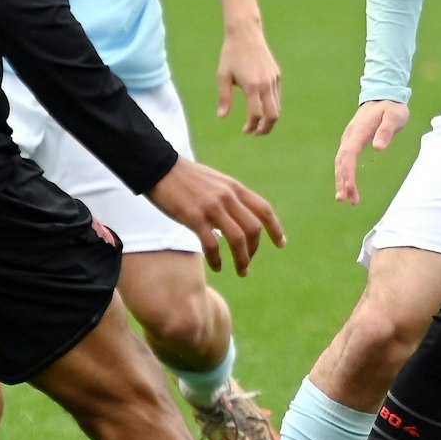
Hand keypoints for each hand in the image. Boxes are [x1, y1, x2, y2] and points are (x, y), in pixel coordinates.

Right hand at [145, 158, 284, 275]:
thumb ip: (229, 196)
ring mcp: (212, 207)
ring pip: (238, 239)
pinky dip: (217, 259)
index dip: (275, 228)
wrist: (159, 168)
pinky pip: (212, 244)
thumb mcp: (215, 181)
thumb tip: (240, 213)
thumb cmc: (185, 177)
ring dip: (242, 259)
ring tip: (241, 272)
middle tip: (248, 264)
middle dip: (254, 250)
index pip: (264, 209)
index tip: (281, 243)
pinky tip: (217, 267)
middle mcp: (228, 197)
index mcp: (234, 187)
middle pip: (253, 228)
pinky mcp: (195, 217)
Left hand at [216, 22, 280, 134]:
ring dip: (270, 118)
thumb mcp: (223, 76)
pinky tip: (261, 107)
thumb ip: (224, 97)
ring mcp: (273, 79)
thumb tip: (222, 117)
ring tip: (259, 123)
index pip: (256, 114)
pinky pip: (277, 96)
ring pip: (277, 106)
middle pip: (274, 115)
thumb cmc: (231, 55)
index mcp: (252, 86)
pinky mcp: (277, 75)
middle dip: (266, 128)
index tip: (245, 130)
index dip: (252, 126)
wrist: (246, 34)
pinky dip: (272, 105)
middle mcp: (266, 84)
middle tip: (257, 133)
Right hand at [333, 99, 409, 204]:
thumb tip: (378, 149)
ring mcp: (349, 139)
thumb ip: (386, 131)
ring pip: (341, 162)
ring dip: (342, 180)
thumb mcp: (394, 116)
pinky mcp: (352, 142)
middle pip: (342, 161)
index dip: (348, 172)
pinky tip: (349, 187)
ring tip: (346, 199)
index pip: (349, 154)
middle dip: (342, 180)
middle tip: (345, 199)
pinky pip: (345, 160)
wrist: (383, 95)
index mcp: (358, 131)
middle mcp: (350, 136)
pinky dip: (345, 174)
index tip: (350, 188)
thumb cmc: (391, 107)